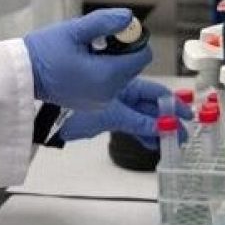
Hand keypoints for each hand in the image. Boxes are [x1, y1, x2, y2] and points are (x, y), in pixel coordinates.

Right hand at [23, 8, 151, 109]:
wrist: (22, 77)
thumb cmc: (44, 52)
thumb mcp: (74, 30)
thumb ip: (105, 22)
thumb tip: (129, 17)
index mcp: (106, 76)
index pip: (142, 56)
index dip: (133, 39)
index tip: (113, 31)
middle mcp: (108, 93)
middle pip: (134, 66)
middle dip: (123, 50)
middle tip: (97, 40)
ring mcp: (101, 101)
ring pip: (123, 75)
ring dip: (113, 60)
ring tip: (87, 51)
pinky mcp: (93, 104)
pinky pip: (110, 85)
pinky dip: (104, 72)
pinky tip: (84, 63)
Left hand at [57, 78, 188, 146]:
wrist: (39, 95)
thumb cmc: (67, 84)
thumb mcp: (107, 106)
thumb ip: (133, 118)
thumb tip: (157, 125)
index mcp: (123, 81)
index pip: (154, 93)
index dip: (171, 104)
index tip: (185, 116)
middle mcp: (121, 92)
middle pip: (151, 107)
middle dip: (169, 120)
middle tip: (185, 135)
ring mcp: (113, 106)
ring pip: (142, 117)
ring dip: (158, 129)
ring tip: (173, 143)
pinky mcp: (103, 119)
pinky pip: (129, 126)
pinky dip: (142, 134)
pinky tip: (152, 143)